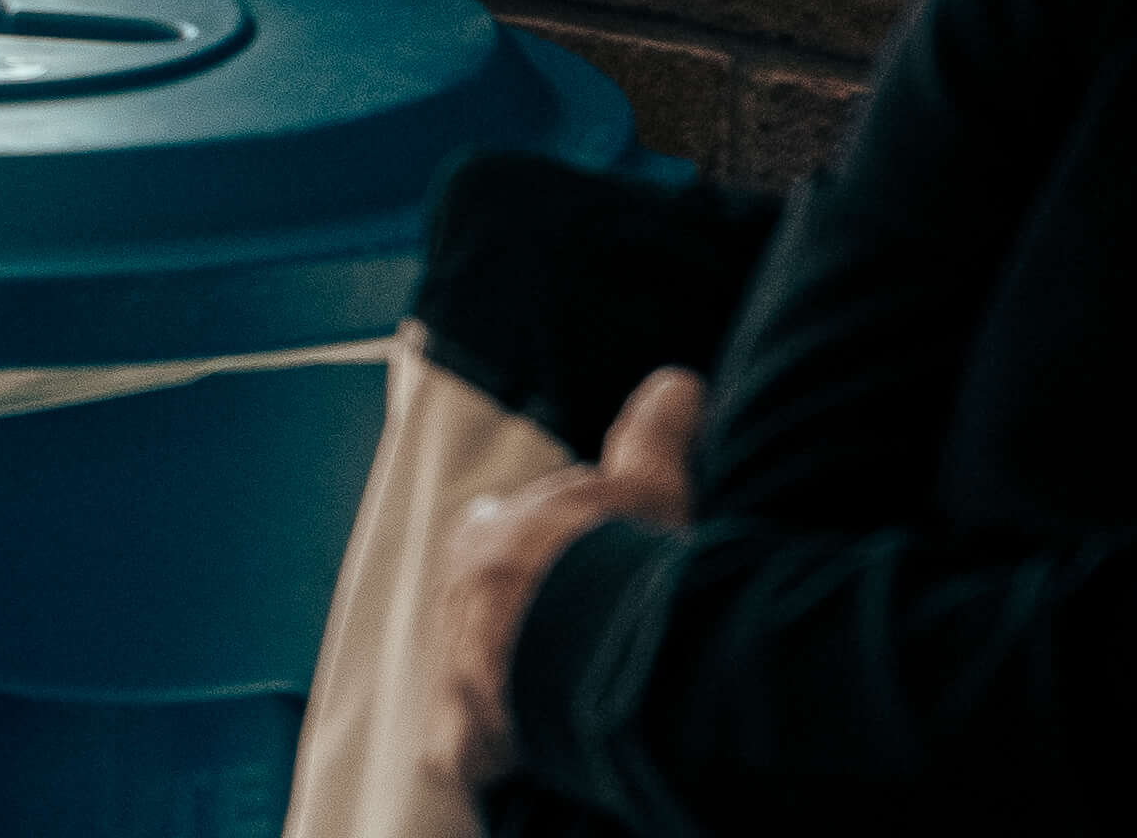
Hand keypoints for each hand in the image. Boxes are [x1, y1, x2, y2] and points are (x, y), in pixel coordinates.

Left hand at [436, 364, 703, 800]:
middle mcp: (458, 592)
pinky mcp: (463, 733)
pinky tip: (527, 753)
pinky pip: (470, 744)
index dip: (546, 545)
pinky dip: (492, 749)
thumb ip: (656, 435)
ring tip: (568, 689)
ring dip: (511, 674)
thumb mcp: (648, 487)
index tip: (579, 561)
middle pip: (487, 598)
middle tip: (576, 632)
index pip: (503, 528)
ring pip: (477, 666)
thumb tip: (679, 383)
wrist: (589, 648)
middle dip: (522, 610)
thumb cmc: (616, 563)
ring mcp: (456, 663)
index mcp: (488, 531)